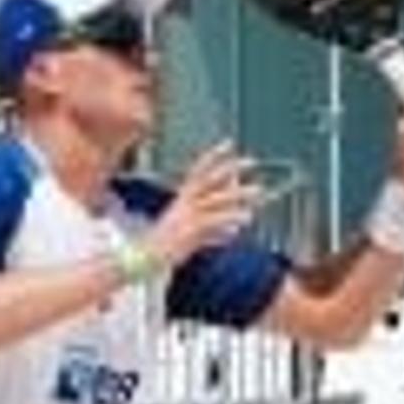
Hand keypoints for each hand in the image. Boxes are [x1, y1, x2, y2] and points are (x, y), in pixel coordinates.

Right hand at [142, 142, 263, 270]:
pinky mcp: (189, 231)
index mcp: (183, 200)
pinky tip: (244, 220)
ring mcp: (186, 216)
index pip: (199, 171)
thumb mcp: (192, 233)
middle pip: (209, 179)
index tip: (229, 143)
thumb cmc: (168, 248)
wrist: (145, 260)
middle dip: (230, 168)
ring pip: (216, 199)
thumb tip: (235, 229)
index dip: (213, 156)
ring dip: (238, 194)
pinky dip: (229, 219)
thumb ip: (215, 229)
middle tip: (252, 162)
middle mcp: (184, 204)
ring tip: (258, 192)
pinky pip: (213, 221)